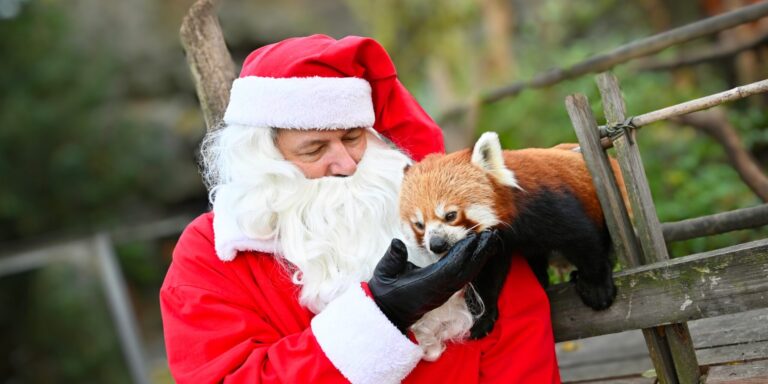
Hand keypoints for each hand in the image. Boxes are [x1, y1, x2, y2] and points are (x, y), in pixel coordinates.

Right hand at [368, 229, 500, 332]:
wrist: (388, 314)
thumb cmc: (386, 292)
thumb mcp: (384, 273)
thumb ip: (393, 258)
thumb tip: (397, 243)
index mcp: (427, 285)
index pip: (450, 268)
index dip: (463, 253)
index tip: (473, 238)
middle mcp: (440, 290)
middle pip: (465, 271)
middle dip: (479, 253)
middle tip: (492, 236)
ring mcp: (444, 293)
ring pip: (467, 274)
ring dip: (480, 258)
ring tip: (491, 242)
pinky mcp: (445, 292)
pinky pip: (463, 277)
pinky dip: (473, 264)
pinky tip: (480, 254)